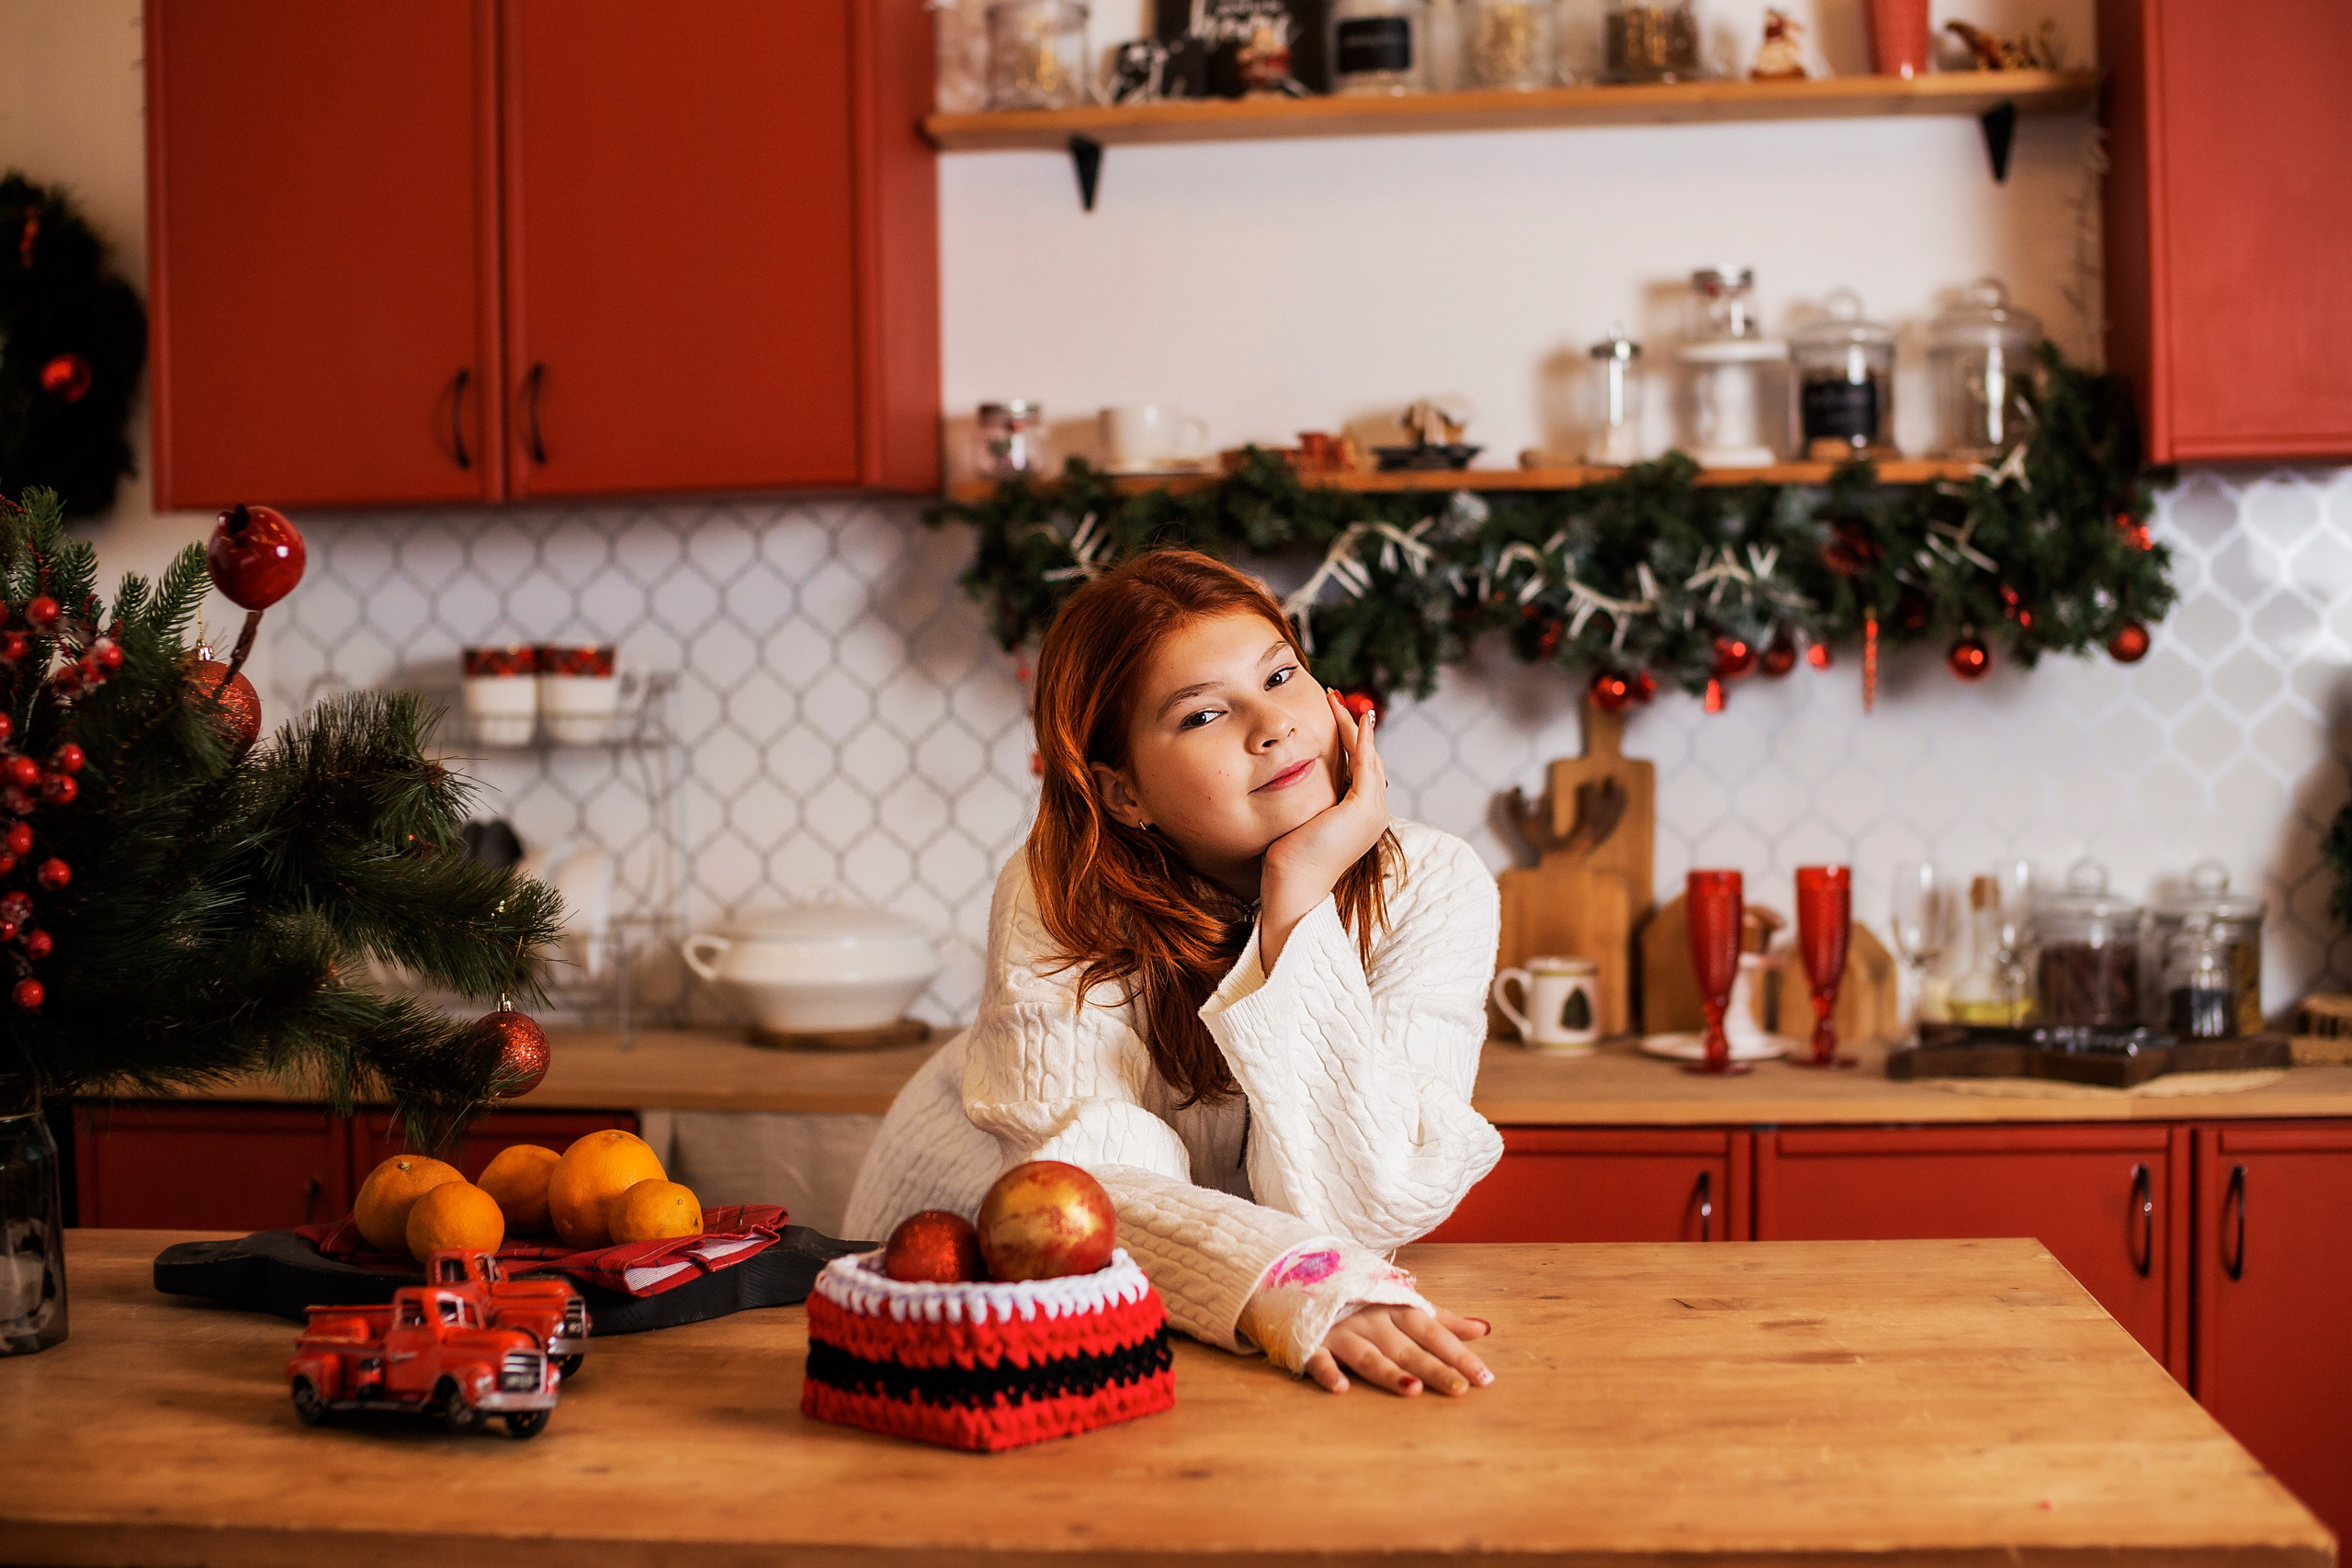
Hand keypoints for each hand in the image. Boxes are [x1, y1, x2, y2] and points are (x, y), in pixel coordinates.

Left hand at [1259, 691, 1388, 969]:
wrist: (1292, 887)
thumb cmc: (1286, 862)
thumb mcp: (1297, 822)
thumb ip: (1303, 801)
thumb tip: (1285, 780)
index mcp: (1357, 818)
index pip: (1357, 771)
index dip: (1347, 743)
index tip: (1332, 718)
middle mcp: (1373, 814)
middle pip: (1367, 759)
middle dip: (1352, 728)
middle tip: (1335, 699)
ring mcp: (1372, 812)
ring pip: (1367, 757)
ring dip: (1353, 726)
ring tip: (1338, 701)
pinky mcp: (1363, 808)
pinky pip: (1366, 764)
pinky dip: (1362, 739)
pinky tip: (1355, 718)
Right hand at [1305, 1303, 1492, 1395]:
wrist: (1300, 1274)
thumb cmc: (1363, 1297)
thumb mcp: (1404, 1303)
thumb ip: (1443, 1320)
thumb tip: (1485, 1329)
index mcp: (1396, 1308)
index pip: (1433, 1332)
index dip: (1457, 1353)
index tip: (1484, 1377)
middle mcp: (1372, 1319)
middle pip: (1406, 1347)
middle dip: (1434, 1368)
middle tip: (1460, 1389)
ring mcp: (1341, 1330)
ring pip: (1368, 1354)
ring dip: (1389, 1371)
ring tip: (1413, 1390)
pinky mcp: (1311, 1341)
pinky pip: (1318, 1358)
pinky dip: (1328, 1372)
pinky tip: (1341, 1388)